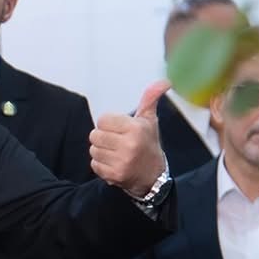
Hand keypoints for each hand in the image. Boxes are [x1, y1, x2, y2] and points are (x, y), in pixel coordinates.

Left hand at [92, 80, 171, 196]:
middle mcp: (129, 145)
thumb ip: (150, 99)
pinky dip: (101, 164)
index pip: (103, 119)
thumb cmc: (148, 145)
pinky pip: (94, 164)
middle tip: (116, 142)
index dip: (109, 124)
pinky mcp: (114, 175)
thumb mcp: (150, 121)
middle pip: (95, 134)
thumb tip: (164, 81)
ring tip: (115, 153)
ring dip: (101, 151)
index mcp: (136, 128)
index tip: (119, 129)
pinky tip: (114, 163)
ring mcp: (121, 161)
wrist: (153, 177)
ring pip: (93, 149)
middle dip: (103, 137)